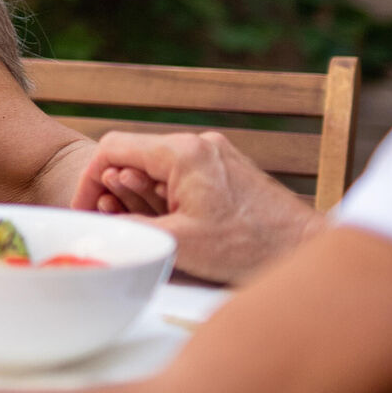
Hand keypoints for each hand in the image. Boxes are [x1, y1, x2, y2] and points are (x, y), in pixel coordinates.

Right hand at [71, 128, 325, 283]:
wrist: (307, 249)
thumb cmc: (249, 247)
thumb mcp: (179, 243)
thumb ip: (131, 228)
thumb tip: (96, 227)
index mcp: (183, 152)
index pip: (113, 149)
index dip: (88, 181)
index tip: (84, 211)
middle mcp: (198, 143)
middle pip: (135, 157)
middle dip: (116, 191)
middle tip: (113, 222)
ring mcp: (215, 154)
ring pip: (157, 167)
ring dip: (142, 196)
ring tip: (146, 225)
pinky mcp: (227, 169)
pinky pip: (181, 175)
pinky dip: (166, 197)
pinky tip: (173, 223)